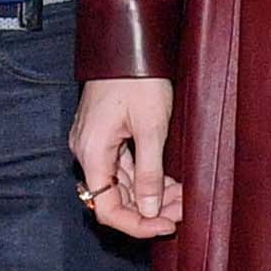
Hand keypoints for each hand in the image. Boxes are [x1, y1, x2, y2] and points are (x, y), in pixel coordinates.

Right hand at [70, 78, 181, 240]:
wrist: (130, 45)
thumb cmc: (138, 79)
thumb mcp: (151, 128)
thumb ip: (149, 173)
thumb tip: (149, 209)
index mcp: (92, 153)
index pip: (106, 209)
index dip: (136, 224)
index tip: (166, 225)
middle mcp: (87, 152)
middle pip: (115, 198)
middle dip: (149, 209)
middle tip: (182, 210)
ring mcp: (95, 144)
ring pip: (122, 184)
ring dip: (151, 194)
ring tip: (182, 197)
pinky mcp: (105, 136)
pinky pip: (123, 167)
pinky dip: (146, 177)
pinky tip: (169, 182)